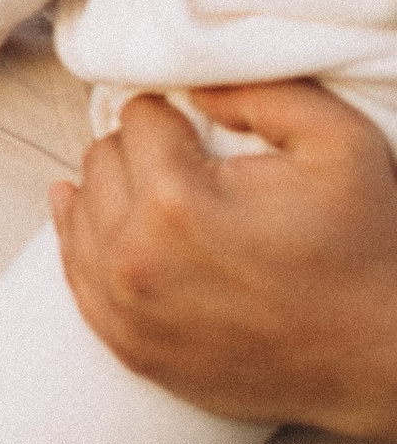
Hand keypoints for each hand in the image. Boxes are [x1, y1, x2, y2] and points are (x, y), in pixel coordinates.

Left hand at [51, 81, 396, 436]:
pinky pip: (77, 275)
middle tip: (187, 164)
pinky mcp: (129, 348)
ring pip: (79, 215)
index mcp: (177, 198)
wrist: (377, 358)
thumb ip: (259, 91)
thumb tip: (191, 85)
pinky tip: (99, 223)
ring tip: (154, 192)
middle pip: (102, 161)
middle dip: (140, 152)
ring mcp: (126, 309)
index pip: (138, 117)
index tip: (200, 129)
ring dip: (112, 195)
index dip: (173, 115)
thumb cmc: (364, 247)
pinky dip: (89, 245)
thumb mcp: (338, 142)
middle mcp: (135, 257)